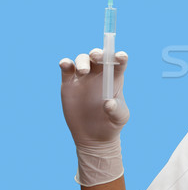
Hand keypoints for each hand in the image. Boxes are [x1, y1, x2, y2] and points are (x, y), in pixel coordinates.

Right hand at [60, 49, 129, 185]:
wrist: (93, 136)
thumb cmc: (111, 124)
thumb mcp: (119, 118)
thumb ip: (116, 110)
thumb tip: (108, 103)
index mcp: (115, 78)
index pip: (119, 62)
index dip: (120, 56)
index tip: (120, 56)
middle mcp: (99, 74)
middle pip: (99, 56)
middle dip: (98, 53)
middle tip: (96, 56)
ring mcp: (83, 77)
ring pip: (82, 59)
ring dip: (82, 61)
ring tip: (83, 72)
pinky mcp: (69, 84)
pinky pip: (66, 69)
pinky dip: (65, 64)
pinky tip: (65, 64)